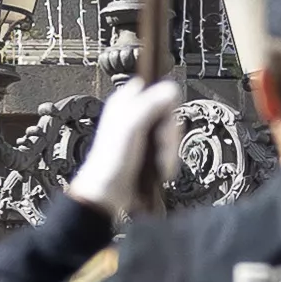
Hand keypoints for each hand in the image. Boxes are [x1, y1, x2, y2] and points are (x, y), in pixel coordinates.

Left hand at [67, 78, 181, 214]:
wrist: (108, 192)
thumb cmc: (111, 160)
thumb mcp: (131, 124)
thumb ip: (150, 103)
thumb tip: (171, 89)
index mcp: (127, 101)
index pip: (160, 89)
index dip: (166, 105)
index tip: (162, 120)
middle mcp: (136, 115)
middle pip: (170, 114)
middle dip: (169, 134)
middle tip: (159, 144)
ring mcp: (143, 134)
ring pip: (171, 134)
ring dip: (169, 151)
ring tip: (157, 162)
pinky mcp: (150, 151)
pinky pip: (170, 150)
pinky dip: (168, 161)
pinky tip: (158, 168)